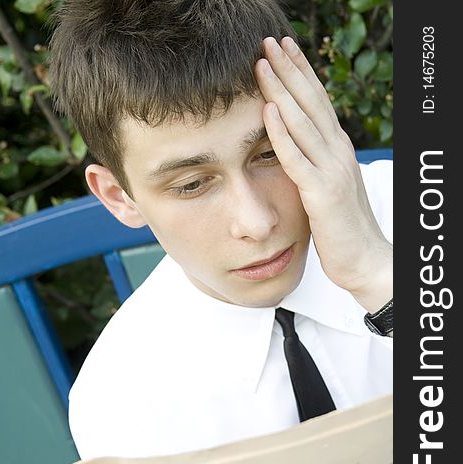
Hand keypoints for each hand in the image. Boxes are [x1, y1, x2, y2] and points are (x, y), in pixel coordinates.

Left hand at [254, 37, 391, 313]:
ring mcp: (331, 171)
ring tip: (263, 63)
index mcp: (337, 149)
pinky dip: (281, 133)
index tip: (282, 49)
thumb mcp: (326, 186)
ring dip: (281, 91)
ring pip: (303, 123)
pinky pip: (297, 159)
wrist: (364, 259)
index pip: (317, 102)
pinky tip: (267, 111)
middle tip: (270, 41)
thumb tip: (292, 147)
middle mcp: (337, 152)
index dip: (299, 74)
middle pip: (311, 102)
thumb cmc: (342, 226)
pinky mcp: (322, 193)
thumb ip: (311, 164)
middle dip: (289, 69)